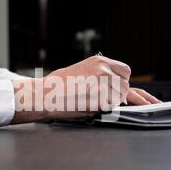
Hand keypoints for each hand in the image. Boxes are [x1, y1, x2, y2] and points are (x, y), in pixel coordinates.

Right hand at [11, 56, 159, 123]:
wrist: (45, 94)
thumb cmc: (59, 86)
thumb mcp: (82, 71)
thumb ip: (101, 75)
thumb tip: (115, 85)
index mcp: (100, 61)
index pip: (125, 71)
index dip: (120, 81)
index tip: (113, 88)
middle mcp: (104, 69)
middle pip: (125, 85)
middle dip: (118, 93)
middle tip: (100, 97)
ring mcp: (104, 82)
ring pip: (121, 96)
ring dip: (111, 102)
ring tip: (91, 101)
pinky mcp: (101, 97)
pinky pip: (113, 106)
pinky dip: (105, 109)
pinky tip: (89, 105)